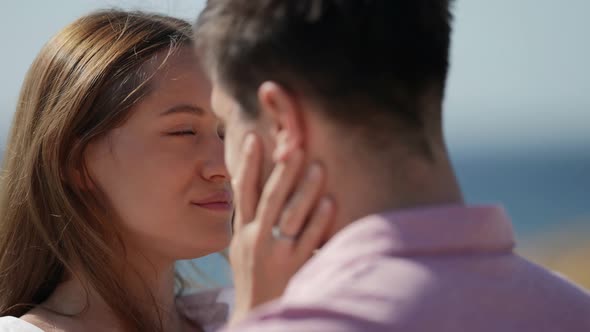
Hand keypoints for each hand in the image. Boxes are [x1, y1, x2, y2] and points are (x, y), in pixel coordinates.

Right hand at [228, 134, 334, 325]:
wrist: (254, 311)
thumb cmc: (251, 275)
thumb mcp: (240, 246)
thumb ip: (248, 219)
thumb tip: (248, 184)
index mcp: (242, 231)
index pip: (243, 191)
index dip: (247, 164)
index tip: (254, 138)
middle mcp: (255, 239)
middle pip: (269, 198)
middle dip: (282, 170)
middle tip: (294, 145)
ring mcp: (274, 253)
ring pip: (290, 216)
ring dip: (305, 190)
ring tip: (318, 166)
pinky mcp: (293, 266)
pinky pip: (308, 239)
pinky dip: (319, 220)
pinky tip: (330, 202)